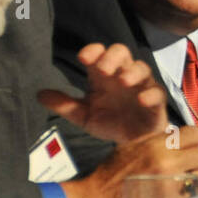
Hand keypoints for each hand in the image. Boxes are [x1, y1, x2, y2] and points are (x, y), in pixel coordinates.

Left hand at [38, 43, 167, 142]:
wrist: (132, 146)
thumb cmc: (110, 123)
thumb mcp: (84, 116)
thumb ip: (64, 105)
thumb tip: (39, 94)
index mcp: (105, 76)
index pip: (100, 54)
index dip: (94, 51)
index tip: (83, 57)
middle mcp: (123, 76)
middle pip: (122, 53)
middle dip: (113, 57)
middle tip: (103, 69)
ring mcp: (141, 87)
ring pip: (142, 68)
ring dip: (133, 72)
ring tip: (123, 81)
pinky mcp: (156, 103)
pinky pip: (157, 93)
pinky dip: (150, 94)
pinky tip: (141, 99)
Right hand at [61, 125, 197, 197]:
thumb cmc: (108, 179)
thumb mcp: (129, 148)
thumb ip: (153, 143)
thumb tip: (174, 142)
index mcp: (153, 142)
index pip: (191, 133)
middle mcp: (163, 157)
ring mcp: (167, 178)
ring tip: (190, 181)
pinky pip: (193, 191)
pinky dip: (193, 191)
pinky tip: (184, 192)